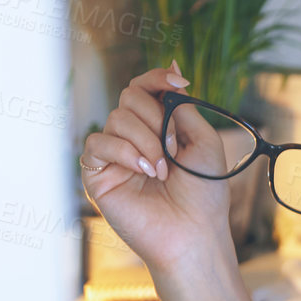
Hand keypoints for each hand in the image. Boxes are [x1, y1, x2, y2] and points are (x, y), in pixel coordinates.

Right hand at [79, 61, 234, 277]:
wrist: (193, 233)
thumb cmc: (204, 193)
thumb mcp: (204, 140)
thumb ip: (182, 107)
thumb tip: (173, 67)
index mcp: (159, 127)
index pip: (146, 88)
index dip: (158, 78)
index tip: (180, 82)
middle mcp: (134, 137)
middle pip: (130, 96)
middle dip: (156, 117)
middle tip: (175, 148)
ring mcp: (114, 156)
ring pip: (117, 118)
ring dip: (146, 140)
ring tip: (162, 170)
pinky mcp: (97, 175)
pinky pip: (98, 143)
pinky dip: (124, 152)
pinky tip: (143, 171)